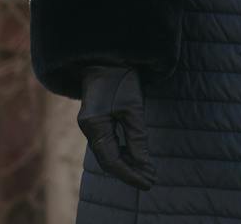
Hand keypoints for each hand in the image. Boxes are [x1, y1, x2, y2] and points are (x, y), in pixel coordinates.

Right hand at [78, 66, 155, 189]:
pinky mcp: (98, 121)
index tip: (148, 182)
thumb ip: (138, 136)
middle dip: (130, 172)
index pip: (112, 160)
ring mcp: (92, 126)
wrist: (108, 58)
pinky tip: (137, 157)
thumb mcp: (134, 107)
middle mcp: (90, 129)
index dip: (130, 174)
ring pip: (109, 154)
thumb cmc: (122, 80)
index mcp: (95, 126)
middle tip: (151, 181)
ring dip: (128, 163)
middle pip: (109, 160)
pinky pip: (109, 144)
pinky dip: (124, 152)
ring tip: (148, 172)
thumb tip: (144, 163)